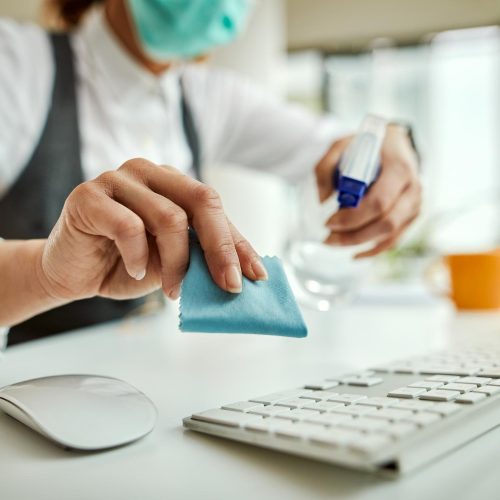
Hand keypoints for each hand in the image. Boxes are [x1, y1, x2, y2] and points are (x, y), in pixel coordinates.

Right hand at [38, 158, 266, 301]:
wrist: (73, 273)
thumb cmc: (126, 264)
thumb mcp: (173, 263)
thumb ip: (200, 257)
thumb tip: (242, 273)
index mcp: (171, 184)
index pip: (214, 207)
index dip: (237, 242)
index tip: (256, 275)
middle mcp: (149, 173)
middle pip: (200, 200)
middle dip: (220, 248)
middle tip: (229, 285)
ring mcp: (118, 179)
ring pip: (169, 218)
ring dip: (178, 263)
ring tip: (173, 289)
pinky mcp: (89, 196)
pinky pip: (128, 226)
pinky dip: (139, 257)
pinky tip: (136, 270)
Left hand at [315, 124, 420, 257]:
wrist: (395, 144)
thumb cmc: (367, 146)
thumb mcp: (341, 145)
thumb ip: (326, 167)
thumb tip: (322, 199)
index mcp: (399, 169)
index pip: (379, 202)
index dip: (353, 218)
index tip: (329, 222)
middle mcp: (413, 189)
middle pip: (386, 223)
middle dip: (354, 235)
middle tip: (328, 238)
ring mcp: (415, 205)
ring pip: (390, 235)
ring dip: (360, 243)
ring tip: (334, 242)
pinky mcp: (411, 216)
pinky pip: (395, 239)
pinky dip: (375, 250)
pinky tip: (356, 254)